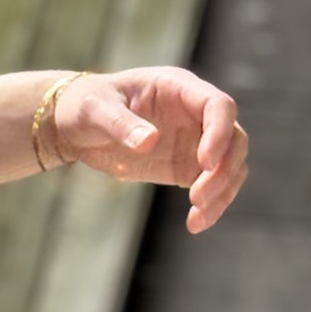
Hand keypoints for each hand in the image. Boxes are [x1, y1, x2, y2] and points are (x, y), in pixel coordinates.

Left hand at [51, 67, 248, 234]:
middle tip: (197, 197)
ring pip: (231, 165)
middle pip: (234, 139)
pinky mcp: (188, 166)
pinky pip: (214, 185)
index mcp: (177, 87)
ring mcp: (195, 140)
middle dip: (224, 170)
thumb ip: (121, 123)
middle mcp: (194, 112)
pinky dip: (213, 205)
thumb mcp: (96, 110)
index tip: (204, 163)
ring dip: (223, 192)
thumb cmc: (86, 105)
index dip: (219, 133)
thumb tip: (149, 140)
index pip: (218, 106)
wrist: (76, 126)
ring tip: (197, 218)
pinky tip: (195, 223)